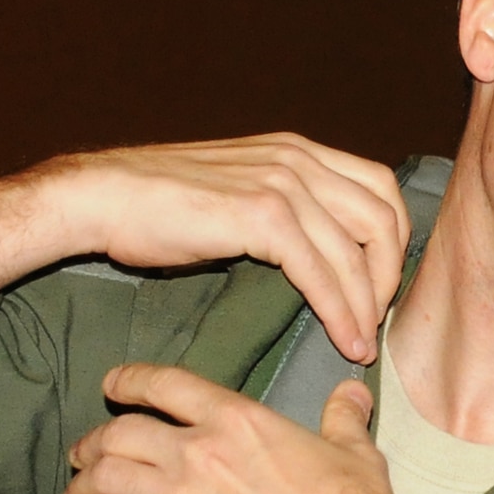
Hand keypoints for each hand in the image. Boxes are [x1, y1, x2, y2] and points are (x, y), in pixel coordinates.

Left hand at [52, 361, 444, 493]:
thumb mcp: (355, 454)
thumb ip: (342, 419)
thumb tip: (351, 394)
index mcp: (236, 420)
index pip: (164, 385)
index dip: (130, 381)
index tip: (114, 385)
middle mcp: (194, 452)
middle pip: (121, 432)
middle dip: (96, 438)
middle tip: (86, 450)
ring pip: (105, 477)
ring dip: (82, 481)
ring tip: (75, 488)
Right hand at [53, 135, 408, 362]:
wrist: (103, 197)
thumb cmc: (157, 206)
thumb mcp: (236, 194)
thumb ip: (280, 212)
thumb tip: (313, 256)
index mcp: (297, 150)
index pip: (378, 189)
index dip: (391, 243)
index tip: (378, 288)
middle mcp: (298, 159)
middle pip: (383, 216)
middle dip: (388, 276)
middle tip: (374, 321)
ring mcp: (283, 183)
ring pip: (359, 249)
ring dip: (369, 304)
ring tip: (362, 343)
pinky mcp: (262, 214)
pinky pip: (323, 272)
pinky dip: (341, 312)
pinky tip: (344, 341)